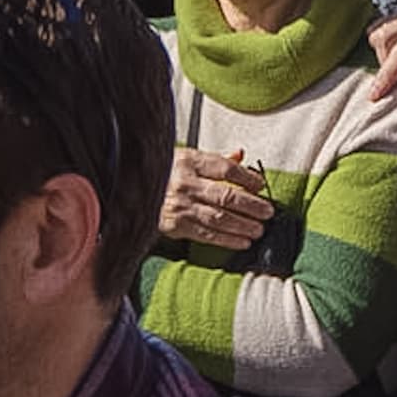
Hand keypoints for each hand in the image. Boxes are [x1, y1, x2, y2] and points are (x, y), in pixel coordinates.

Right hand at [160, 146, 274, 248]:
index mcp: (189, 161)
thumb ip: (214, 159)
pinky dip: (227, 240)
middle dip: (251, 206)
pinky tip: (242, 242)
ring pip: (219, 218)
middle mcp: (184, 183)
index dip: (247, 177)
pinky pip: (207, 234)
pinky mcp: (174, 225)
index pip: (225, 168)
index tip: (261, 185)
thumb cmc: (162, 173)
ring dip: (243, 226)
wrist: (129, 189)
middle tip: (268, 212)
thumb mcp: (185, 158)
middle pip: (226, 196)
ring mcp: (179, 205)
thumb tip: (241, 154)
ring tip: (258, 230)